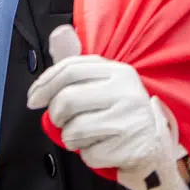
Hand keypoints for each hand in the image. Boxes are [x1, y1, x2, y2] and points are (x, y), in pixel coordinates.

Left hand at [27, 25, 189, 189]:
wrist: (156, 151)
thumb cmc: (120, 115)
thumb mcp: (102, 85)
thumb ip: (77, 65)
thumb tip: (60, 33)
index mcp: (119, 72)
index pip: (70, 69)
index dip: (44, 84)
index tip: (33, 99)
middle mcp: (128, 92)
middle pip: (67, 100)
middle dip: (56, 115)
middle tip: (61, 121)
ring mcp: (132, 120)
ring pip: (75, 129)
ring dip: (71, 138)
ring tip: (85, 136)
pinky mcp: (132, 148)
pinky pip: (89, 154)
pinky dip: (88, 155)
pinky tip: (102, 149)